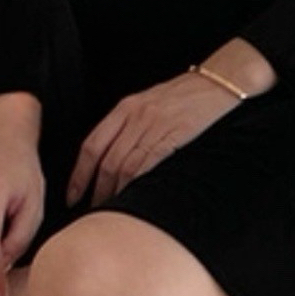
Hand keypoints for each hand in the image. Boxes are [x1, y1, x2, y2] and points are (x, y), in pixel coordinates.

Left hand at [65, 69, 248, 207]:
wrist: (222, 82)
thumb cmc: (190, 95)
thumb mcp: (153, 103)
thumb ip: (133, 126)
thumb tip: (116, 161)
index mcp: (126, 108)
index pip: (92, 145)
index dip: (79, 175)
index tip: (72, 195)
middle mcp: (135, 117)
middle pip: (105, 162)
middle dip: (96, 191)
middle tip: (93, 213)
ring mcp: (154, 127)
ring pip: (123, 167)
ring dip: (115, 194)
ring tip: (112, 213)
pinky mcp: (173, 136)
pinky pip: (146, 166)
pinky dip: (135, 186)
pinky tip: (133, 200)